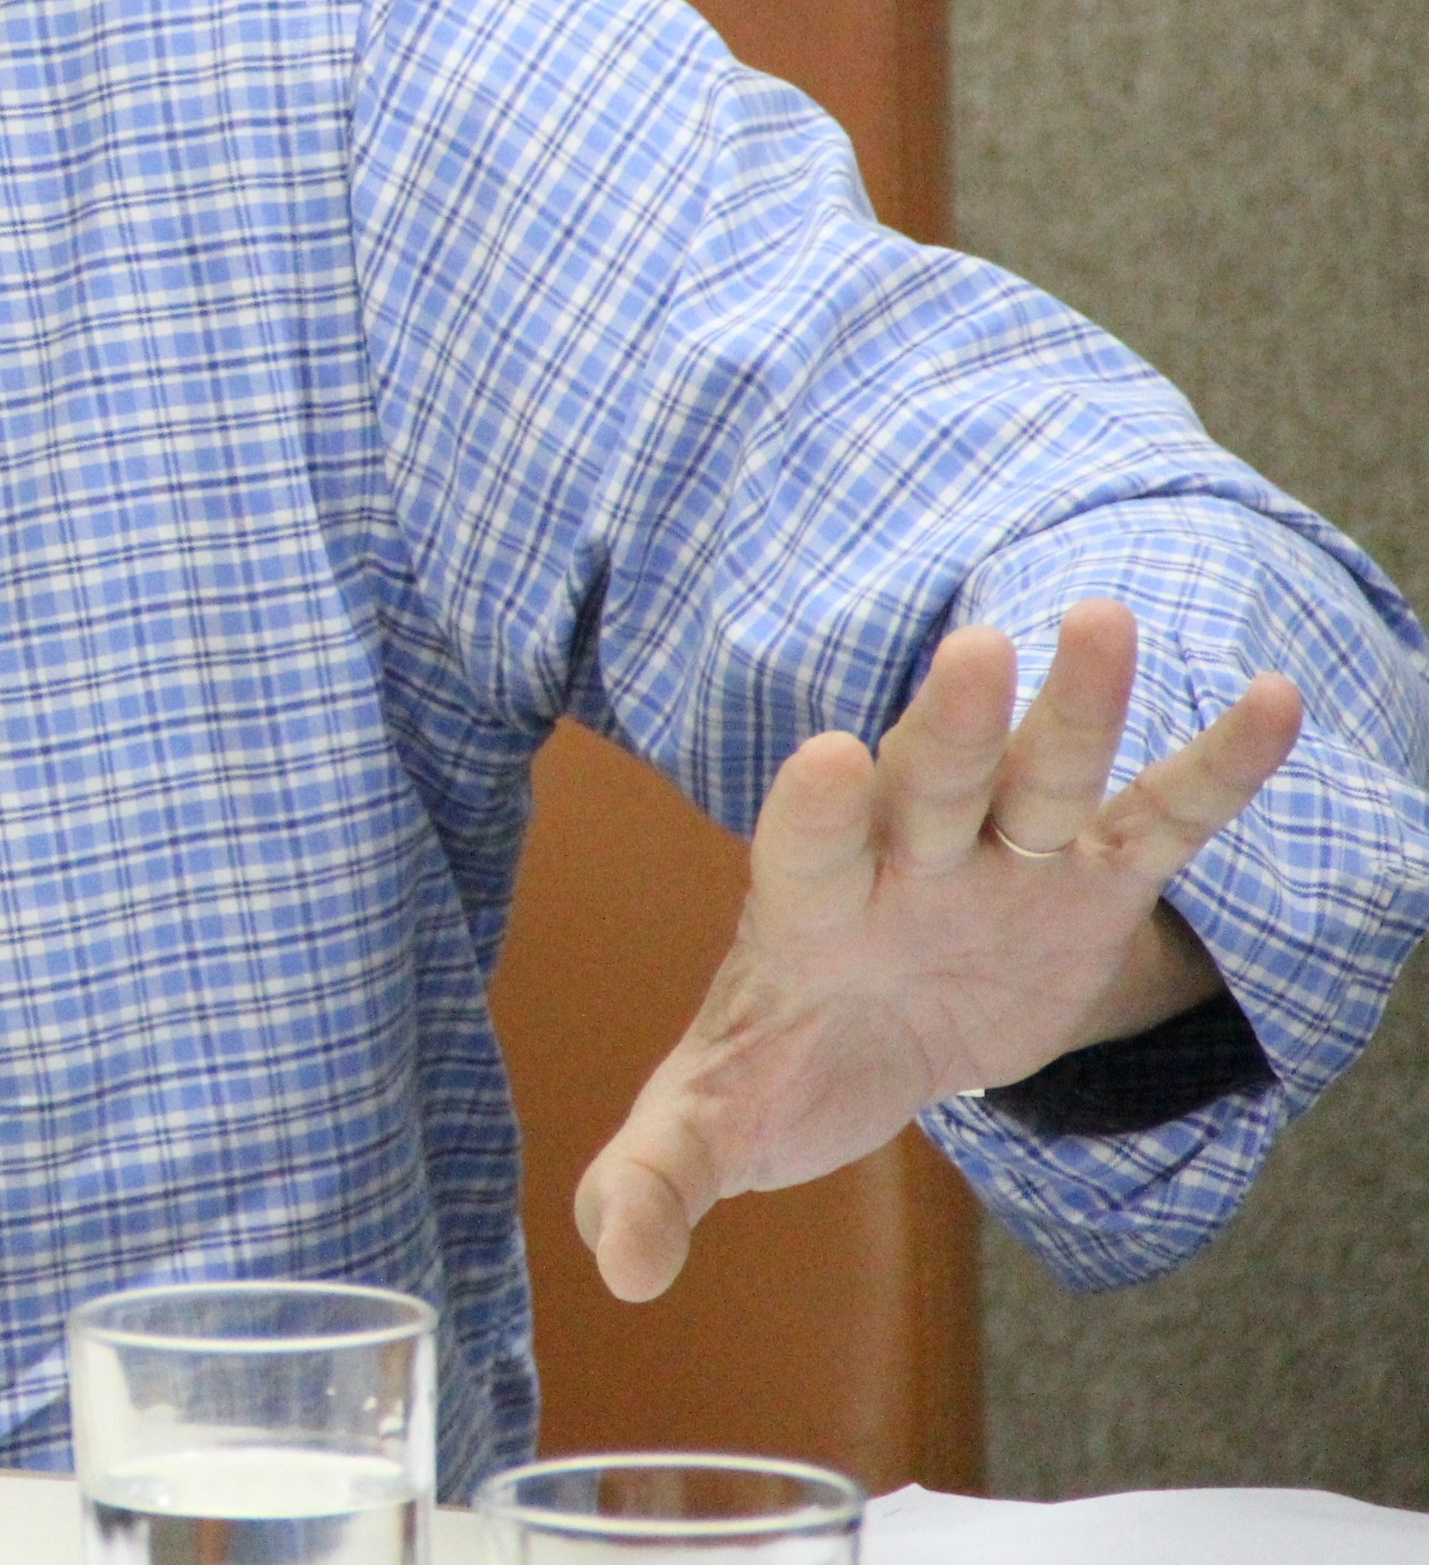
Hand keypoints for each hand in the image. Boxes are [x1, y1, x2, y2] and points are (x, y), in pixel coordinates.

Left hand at [572, 598, 1300, 1303]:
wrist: (868, 1044)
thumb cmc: (781, 1068)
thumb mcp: (713, 1130)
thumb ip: (654, 1181)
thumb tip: (621, 1268)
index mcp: (806, 908)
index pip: (805, 848)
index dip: (818, 809)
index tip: (832, 760)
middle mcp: (906, 860)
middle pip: (928, 782)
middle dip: (952, 726)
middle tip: (977, 651)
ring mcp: (1004, 863)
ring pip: (1043, 777)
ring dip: (1075, 709)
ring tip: (1103, 622)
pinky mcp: (1092, 887)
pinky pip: (1158, 822)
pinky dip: (1212, 769)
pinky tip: (1270, 701)